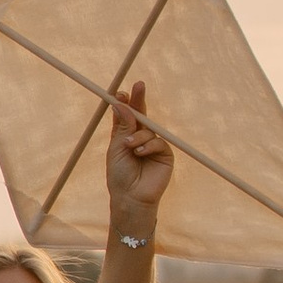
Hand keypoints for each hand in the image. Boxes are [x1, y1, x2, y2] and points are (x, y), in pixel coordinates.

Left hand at [106, 78, 172, 226]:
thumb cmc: (119, 176)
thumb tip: (122, 104)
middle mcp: (140, 138)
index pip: (126, 114)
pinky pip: (159, 142)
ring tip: (130, 148)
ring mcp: (153, 146)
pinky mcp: (165, 155)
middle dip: (139, 99)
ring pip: (149, 129)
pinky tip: (141, 153)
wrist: (131, 198)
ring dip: (139, 136)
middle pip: (141, 114)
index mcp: (125, 135)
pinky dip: (149, 145)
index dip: (125, 103)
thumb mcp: (117, 148)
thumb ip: (122, 127)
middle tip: (139, 85)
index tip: (121, 93)